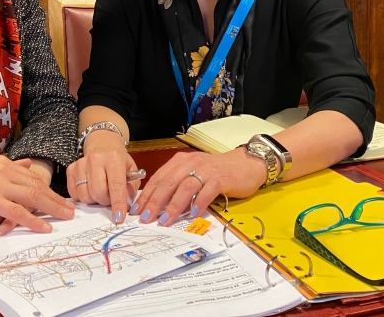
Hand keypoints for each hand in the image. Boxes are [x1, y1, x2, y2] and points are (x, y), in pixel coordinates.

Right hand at [0, 156, 73, 241]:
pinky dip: (33, 220)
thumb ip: (8, 169)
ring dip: (52, 208)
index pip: (32, 178)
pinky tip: (45, 227)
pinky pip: (17, 211)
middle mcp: (2, 170)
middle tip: (72, 210)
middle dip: (57, 199)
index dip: (50, 189)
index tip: (65, 200)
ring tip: (66, 217)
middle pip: (36, 186)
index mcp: (2, 164)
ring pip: (31, 196)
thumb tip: (27, 165)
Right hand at [66, 131, 139, 223]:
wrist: (103, 147)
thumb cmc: (119, 163)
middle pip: (98, 193)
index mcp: (113, 158)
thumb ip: (130, 190)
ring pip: (85, 196)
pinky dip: (84, 197)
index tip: (119, 218)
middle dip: (106, 202)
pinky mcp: (70, 170)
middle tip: (110, 198)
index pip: (116, 185)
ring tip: (100, 192)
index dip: (118, 203)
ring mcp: (80, 164)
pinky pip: (75, 195)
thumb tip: (125, 207)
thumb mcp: (132, 173)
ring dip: (94, 200)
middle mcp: (95, 159)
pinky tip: (90, 189)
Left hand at [130, 149, 265, 226]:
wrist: (247, 163)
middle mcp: (191, 163)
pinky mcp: (222, 178)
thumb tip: (158, 205)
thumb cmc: (218, 171)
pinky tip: (193, 214)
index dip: (146, 195)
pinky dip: (199, 202)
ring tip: (165, 221)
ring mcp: (207, 170)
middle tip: (145, 218)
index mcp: (181, 161)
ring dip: (173, 205)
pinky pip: (208, 191)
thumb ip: (177, 184)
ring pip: (185, 187)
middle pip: (168, 182)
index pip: (159, 178)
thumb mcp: (193, 173)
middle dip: (155, 202)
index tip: (136, 211)